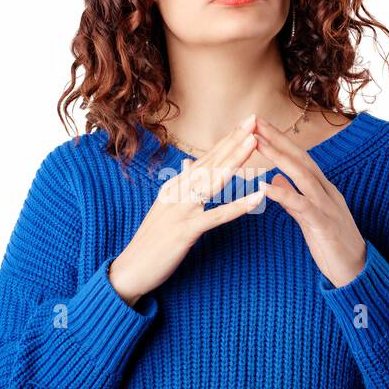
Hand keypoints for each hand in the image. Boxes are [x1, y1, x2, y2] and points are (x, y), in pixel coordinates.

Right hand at [109, 114, 266, 305]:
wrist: (131, 269)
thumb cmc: (152, 241)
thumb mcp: (165, 207)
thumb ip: (180, 184)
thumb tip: (189, 162)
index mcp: (174, 186)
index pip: (205, 158)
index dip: (226, 140)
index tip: (245, 124)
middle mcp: (176, 192)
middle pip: (210, 162)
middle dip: (233, 140)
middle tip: (254, 119)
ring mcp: (180, 210)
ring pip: (212, 181)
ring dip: (235, 161)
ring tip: (254, 142)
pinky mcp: (185, 231)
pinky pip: (216, 216)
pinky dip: (238, 206)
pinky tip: (257, 198)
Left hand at [252, 117, 367, 287]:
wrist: (358, 271)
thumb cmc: (333, 245)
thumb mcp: (310, 218)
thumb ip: (293, 198)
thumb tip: (276, 180)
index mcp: (322, 189)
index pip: (299, 158)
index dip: (279, 140)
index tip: (259, 126)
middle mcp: (326, 191)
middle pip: (301, 158)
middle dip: (277, 138)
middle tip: (254, 120)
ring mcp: (327, 206)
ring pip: (303, 175)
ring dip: (279, 156)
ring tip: (257, 142)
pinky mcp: (324, 225)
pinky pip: (301, 206)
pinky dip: (283, 195)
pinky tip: (264, 187)